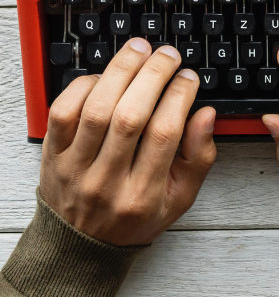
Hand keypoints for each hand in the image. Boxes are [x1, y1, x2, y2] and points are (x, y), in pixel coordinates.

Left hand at [40, 38, 216, 245]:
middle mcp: (106, 182)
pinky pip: (63, 111)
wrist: (81, 246)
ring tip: (139, 50)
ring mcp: (75, 168)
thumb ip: (199, 156)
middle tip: (168, 55)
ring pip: (96, 109)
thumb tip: (206, 114)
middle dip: (153, 75)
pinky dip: (83, 85)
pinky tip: (105, 76)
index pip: (164, 134)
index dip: (179, 96)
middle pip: (130, 117)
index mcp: (142, 195)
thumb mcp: (179, 198)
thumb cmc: (134, 217)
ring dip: (121, 71)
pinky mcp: (52, 155)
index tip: (189, 77)